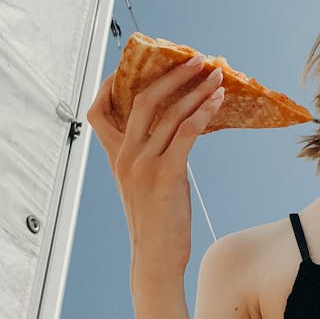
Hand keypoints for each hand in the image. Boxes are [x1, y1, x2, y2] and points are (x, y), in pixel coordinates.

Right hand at [87, 56, 225, 277]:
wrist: (155, 259)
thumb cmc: (157, 222)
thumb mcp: (146, 183)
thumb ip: (152, 155)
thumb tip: (179, 128)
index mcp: (116, 157)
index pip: (100, 111)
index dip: (112, 84)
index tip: (137, 63)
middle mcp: (124, 156)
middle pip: (142, 99)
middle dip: (171, 75)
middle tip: (195, 59)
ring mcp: (142, 164)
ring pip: (169, 113)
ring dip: (196, 89)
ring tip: (216, 75)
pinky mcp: (165, 175)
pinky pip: (187, 132)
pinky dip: (204, 112)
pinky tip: (219, 101)